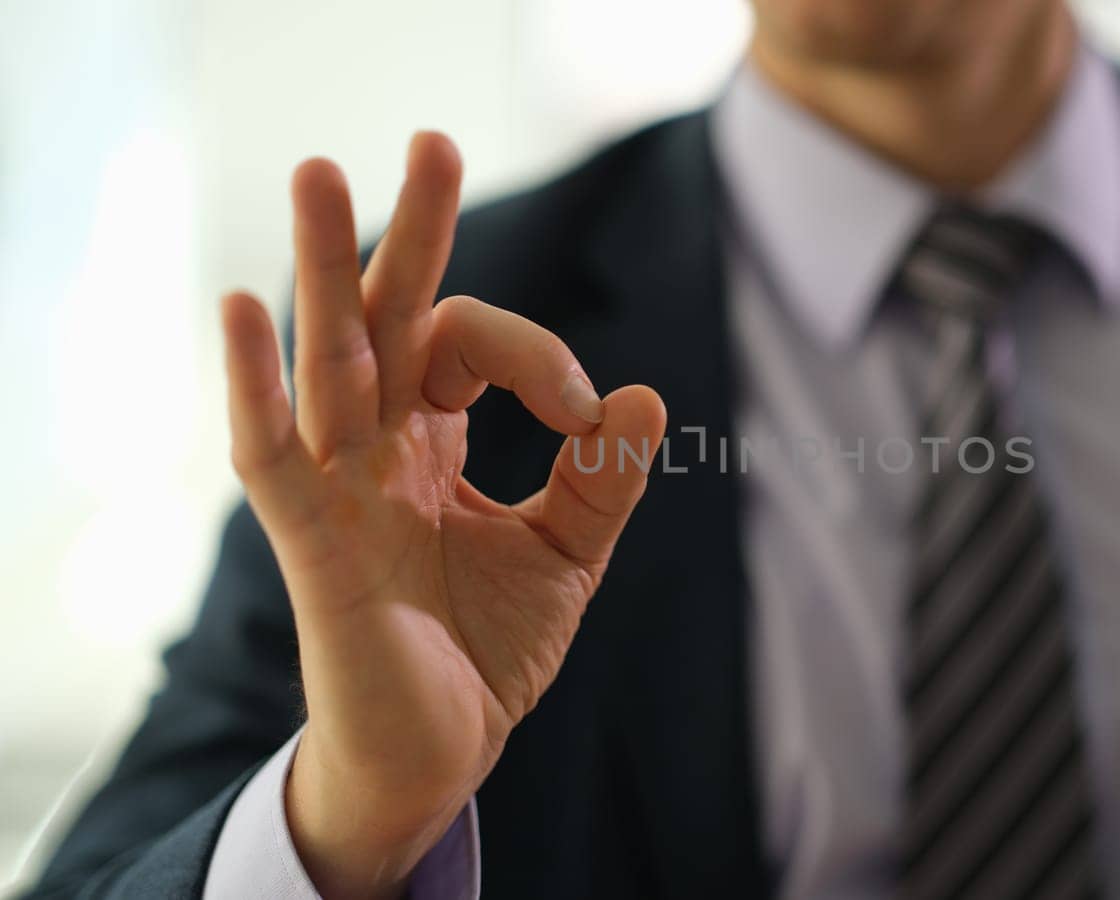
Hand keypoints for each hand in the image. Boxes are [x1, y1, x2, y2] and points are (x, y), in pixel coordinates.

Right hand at [220, 132, 665, 898]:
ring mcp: (336, 484)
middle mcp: (377, 445)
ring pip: (325, 358)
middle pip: (386, 315)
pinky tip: (243, 308)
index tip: (589, 413)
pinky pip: (268, 452)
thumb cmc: (486, 647)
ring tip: (318, 172)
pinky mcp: (307, 540)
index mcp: (433, 438)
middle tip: (433, 140)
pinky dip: (252, 385)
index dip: (537, 356)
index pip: (471, 345)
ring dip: (320, 268)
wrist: (442, 749)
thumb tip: (649, 400)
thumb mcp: (564, 554)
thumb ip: (601, 482)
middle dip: (409, 231)